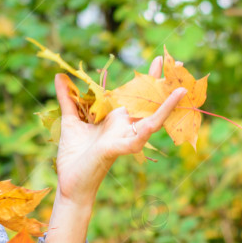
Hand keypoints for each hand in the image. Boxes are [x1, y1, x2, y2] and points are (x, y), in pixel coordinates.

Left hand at [52, 55, 186, 206]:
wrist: (70, 182)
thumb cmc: (74, 156)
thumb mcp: (69, 121)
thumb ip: (67, 99)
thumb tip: (59, 76)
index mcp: (115, 118)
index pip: (133, 94)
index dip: (146, 78)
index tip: (158, 59)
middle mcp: (124, 126)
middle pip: (147, 102)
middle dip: (161, 84)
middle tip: (176, 62)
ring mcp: (124, 137)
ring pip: (151, 120)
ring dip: (166, 105)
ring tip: (181, 89)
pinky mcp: (118, 148)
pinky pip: (137, 138)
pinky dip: (147, 130)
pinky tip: (158, 120)